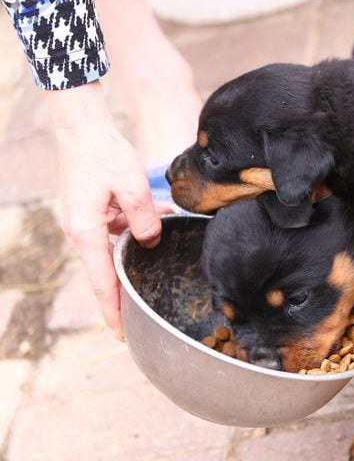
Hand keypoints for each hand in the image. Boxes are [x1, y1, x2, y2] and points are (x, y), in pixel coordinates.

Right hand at [45, 82, 168, 338]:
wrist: (81, 126)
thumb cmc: (103, 154)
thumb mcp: (133, 188)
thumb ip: (146, 220)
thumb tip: (150, 241)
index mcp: (87, 233)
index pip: (102, 283)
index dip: (113, 310)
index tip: (122, 334)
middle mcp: (82, 231)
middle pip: (108, 268)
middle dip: (130, 281)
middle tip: (150, 303)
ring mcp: (85, 219)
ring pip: (118, 242)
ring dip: (141, 239)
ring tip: (166, 224)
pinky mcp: (92, 208)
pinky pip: (117, 224)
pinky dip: (136, 221)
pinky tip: (159, 209)